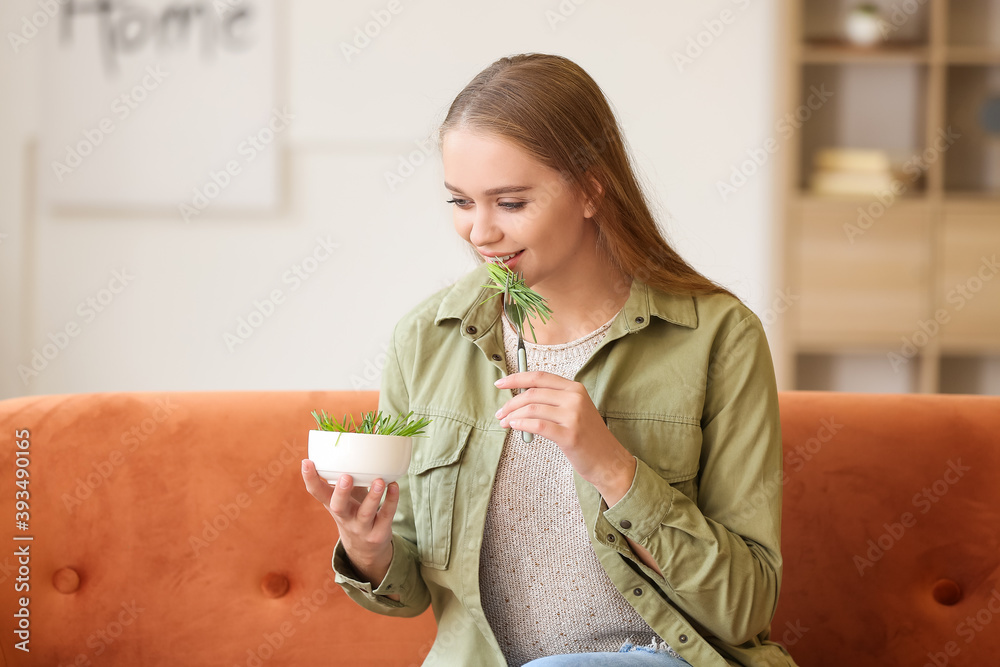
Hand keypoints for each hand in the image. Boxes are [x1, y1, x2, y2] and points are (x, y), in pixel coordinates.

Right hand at [300, 460, 396, 585]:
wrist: (365, 549)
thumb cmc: (354, 512)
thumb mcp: (345, 497)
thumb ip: (346, 474)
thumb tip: (355, 440)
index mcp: (333, 505)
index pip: (317, 493)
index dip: (310, 479)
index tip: (306, 462)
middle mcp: (345, 517)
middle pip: (338, 507)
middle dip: (341, 492)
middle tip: (345, 477)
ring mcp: (362, 527)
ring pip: (366, 513)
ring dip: (373, 497)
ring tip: (379, 480)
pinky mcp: (379, 532)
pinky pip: (386, 516)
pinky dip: (391, 501)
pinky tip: (394, 486)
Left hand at [494, 371, 636, 504]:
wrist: (608, 460)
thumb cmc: (587, 436)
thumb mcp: (574, 410)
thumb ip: (552, 401)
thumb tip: (519, 398)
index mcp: (575, 388)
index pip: (540, 377)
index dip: (516, 378)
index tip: (500, 383)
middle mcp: (575, 398)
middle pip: (533, 393)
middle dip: (511, 402)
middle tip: (500, 412)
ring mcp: (573, 416)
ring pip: (532, 409)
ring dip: (513, 415)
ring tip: (504, 422)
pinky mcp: (570, 435)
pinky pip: (538, 426)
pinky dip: (522, 425)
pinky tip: (514, 427)